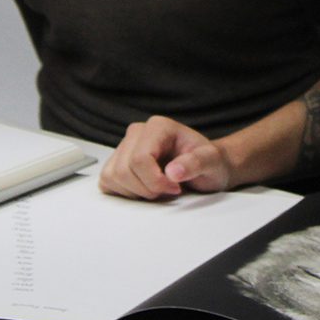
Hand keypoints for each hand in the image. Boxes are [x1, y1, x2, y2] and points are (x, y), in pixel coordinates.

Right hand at [99, 116, 231, 198]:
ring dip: (135, 192)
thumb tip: (173, 171)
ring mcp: (125, 147)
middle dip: (146, 189)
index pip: (140, 159)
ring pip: (112, 176)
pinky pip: (107, 181)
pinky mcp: (117, 162)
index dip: (155, 181)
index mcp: (158, 127)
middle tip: (168, 190)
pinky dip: (124, 192)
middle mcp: (137, 133)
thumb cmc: (209, 162)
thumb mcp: (212, 162)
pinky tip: (144, 189)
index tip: (175, 187)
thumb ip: (196, 163)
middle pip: (124, 170)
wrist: (206, 167)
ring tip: (157, 189)